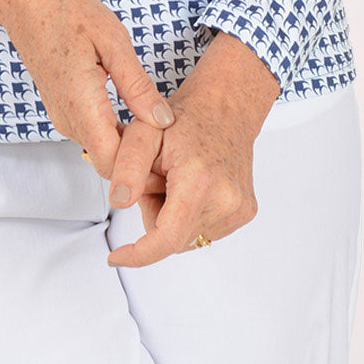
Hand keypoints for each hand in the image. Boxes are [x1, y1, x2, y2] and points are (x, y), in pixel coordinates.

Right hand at [0, 0, 175, 176]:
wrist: (27, 3)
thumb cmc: (67, 14)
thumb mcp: (114, 42)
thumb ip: (137, 86)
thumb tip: (163, 120)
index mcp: (82, 104)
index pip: (112, 161)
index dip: (141, 166)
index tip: (169, 152)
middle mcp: (68, 118)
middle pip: (107, 161)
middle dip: (139, 160)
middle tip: (171, 140)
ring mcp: (62, 116)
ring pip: (100, 150)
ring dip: (127, 145)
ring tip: (157, 126)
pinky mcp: (62, 110)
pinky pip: (92, 134)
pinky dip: (115, 132)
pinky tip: (134, 114)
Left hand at [104, 30, 280, 267]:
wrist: (226, 106)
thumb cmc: (186, 117)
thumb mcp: (143, 131)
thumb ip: (126, 165)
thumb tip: (119, 200)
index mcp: (198, 180)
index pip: (166, 237)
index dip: (139, 254)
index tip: (118, 258)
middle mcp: (225, 199)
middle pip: (171, 238)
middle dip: (156, 214)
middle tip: (159, 177)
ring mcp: (238, 208)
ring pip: (187, 236)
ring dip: (173, 215)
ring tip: (178, 178)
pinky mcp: (244, 212)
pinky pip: (204, 230)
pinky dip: (190, 213)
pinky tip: (194, 184)